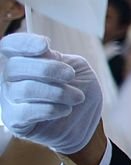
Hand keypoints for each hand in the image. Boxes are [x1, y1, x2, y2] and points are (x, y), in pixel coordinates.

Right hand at [0, 33, 102, 154]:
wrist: (86, 120)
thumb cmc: (79, 89)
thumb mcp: (76, 67)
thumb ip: (59, 58)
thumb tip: (43, 55)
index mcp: (24, 60)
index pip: (10, 45)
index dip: (24, 43)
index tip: (46, 45)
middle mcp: (10, 79)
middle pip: (15, 66)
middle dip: (49, 69)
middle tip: (70, 75)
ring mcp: (9, 101)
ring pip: (24, 89)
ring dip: (57, 92)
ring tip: (77, 97)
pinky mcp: (15, 121)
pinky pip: (26, 111)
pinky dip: (51, 109)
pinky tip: (66, 109)